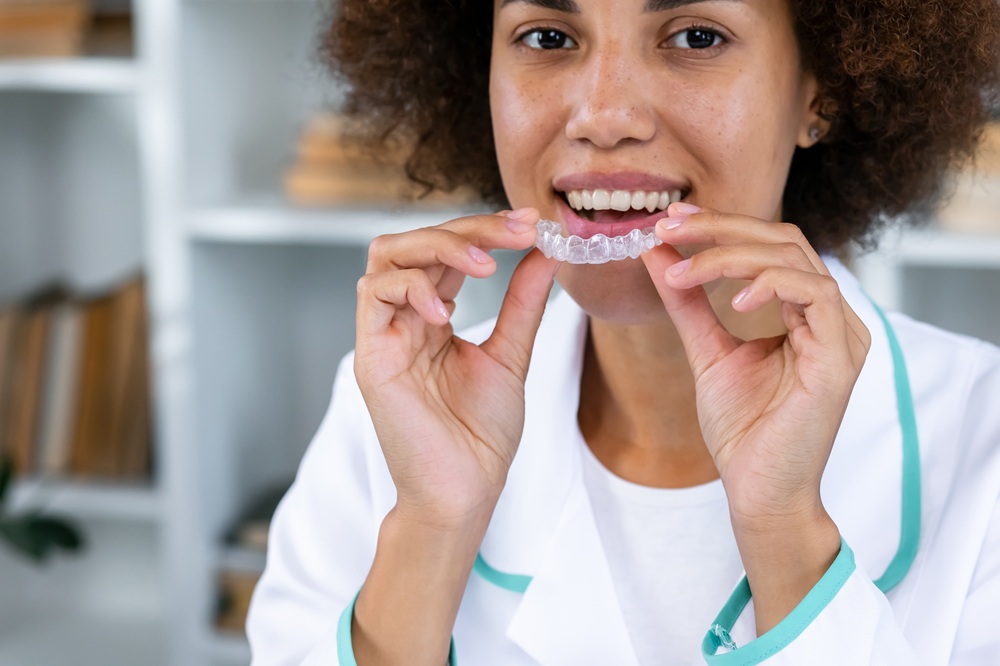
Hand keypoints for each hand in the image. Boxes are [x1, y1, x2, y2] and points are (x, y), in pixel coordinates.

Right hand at [355, 209, 558, 530]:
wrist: (464, 489)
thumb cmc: (480, 434)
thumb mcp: (510, 355)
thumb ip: (522, 303)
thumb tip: (545, 251)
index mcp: (434, 315)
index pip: (449, 250)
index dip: (487, 229)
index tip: (532, 224)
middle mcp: (405, 317)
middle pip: (418, 240)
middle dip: (469, 227)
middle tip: (518, 230)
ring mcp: (385, 333)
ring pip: (388, 255)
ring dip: (439, 246)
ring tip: (485, 266)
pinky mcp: (372, 355)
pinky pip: (374, 295)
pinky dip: (412, 288)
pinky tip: (447, 312)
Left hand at [641, 206, 870, 524]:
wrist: (759, 490)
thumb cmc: (742, 429)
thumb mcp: (707, 351)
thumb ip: (687, 303)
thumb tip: (656, 252)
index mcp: (805, 311)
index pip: (770, 245)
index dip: (722, 224)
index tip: (672, 220)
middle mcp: (830, 316)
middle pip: (783, 240)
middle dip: (721, 228)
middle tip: (669, 227)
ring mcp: (842, 334)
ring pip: (794, 258)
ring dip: (730, 255)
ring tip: (681, 272)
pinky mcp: (841, 357)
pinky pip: (814, 294)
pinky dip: (768, 284)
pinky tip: (730, 300)